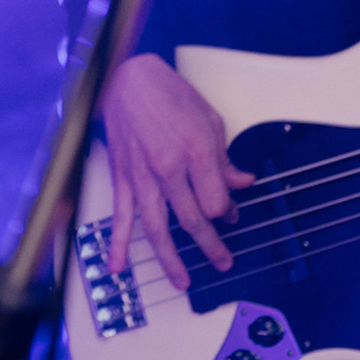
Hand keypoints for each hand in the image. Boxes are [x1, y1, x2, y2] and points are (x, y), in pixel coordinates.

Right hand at [101, 54, 254, 290]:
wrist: (126, 78)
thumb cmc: (168, 93)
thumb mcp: (209, 120)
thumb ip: (224, 158)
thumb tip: (241, 182)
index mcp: (194, 151)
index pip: (217, 201)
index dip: (229, 212)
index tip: (233, 213)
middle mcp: (167, 168)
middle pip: (192, 220)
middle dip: (211, 245)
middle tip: (223, 260)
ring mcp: (142, 176)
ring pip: (157, 228)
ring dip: (171, 259)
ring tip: (182, 281)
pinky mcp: (122, 178)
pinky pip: (120, 216)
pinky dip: (118, 243)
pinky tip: (118, 266)